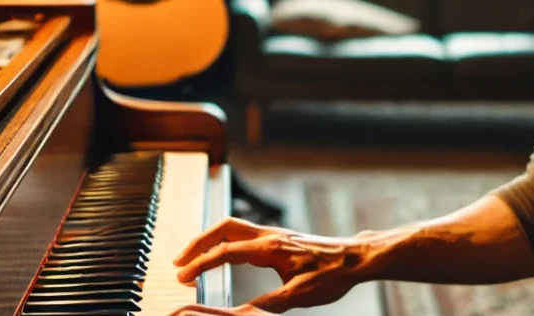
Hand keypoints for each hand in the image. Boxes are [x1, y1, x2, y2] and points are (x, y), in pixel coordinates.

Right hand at [168, 217, 372, 313]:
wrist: (355, 257)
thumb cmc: (331, 275)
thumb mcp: (298, 296)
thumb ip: (266, 305)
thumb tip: (240, 315)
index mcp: (270, 248)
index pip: (225, 251)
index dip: (201, 264)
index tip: (183, 277)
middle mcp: (269, 235)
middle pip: (222, 228)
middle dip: (197, 243)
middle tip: (178, 263)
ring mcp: (274, 234)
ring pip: (232, 226)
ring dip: (209, 239)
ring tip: (193, 258)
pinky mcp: (279, 238)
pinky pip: (243, 232)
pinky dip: (225, 240)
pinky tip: (224, 254)